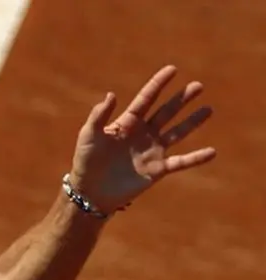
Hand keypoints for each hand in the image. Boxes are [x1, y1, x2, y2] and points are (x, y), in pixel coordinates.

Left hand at [67, 65, 215, 213]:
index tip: (172, 69)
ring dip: (192, 121)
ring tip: (208, 109)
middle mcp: (142, 135)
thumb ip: (99, 115)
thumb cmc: (85, 162)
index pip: (146, 99)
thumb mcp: (88, 135)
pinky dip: (196, 158)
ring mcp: (151, 152)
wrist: (89, 192)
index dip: (158, 84)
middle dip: (181, 99)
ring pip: (177, 133)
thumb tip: (112, 94)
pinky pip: (181, 162)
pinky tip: (212, 151)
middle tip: (198, 85)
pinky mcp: (157, 170)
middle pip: (166, 112)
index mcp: (126, 123)